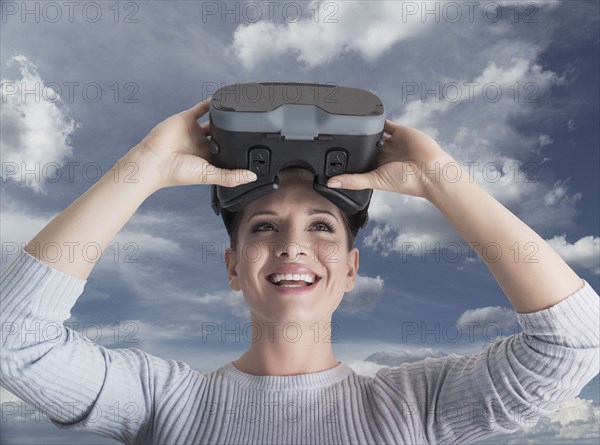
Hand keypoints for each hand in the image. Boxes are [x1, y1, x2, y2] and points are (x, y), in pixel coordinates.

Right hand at [129, 98, 257, 190]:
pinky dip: (211, 103)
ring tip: (238, 111)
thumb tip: (252, 176)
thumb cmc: (178, 172)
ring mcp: (194, 131)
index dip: (237, 149)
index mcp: (207, 159)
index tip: (252, 147)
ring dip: (224, 117)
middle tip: (249, 127)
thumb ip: (231, 177)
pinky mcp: (187, 118)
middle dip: (232, 132)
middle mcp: (201, 144)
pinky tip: (221, 99)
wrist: (155, 160)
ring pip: (214, 121)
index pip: (226, 152)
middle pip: (222, 136)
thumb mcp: (209, 176)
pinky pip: (201, 108)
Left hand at [326, 119, 455, 198]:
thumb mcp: (375, 181)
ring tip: (349, 122)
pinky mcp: (400, 132)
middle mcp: (384, 155)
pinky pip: (386, 123)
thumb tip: (330, 184)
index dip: (348, 156)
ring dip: (365, 128)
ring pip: (374, 133)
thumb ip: (353, 181)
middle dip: (355, 140)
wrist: (430, 170)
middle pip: (365, 145)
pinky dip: (377, 118)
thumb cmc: (406, 181)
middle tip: (336, 134)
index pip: (359, 160)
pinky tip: (366, 114)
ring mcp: (392, 143)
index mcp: (377, 168)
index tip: (331, 152)